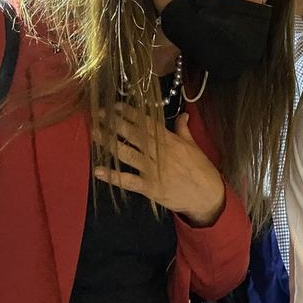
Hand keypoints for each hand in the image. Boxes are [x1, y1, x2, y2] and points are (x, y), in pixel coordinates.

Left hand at [93, 103, 225, 226]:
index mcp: (170, 141)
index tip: (115, 106)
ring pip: (128, 154)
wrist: (207, 196)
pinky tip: (98, 171)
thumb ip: (184, 130)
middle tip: (99, 114)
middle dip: (115, 124)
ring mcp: (153, 170)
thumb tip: (183, 114)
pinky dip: (113, 176)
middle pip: (134, 135)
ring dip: (109, 144)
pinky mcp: (150, 188)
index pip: (147, 123)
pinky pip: (128, 181)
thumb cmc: (201, 171)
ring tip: (95, 134)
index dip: (130, 113)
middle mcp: (160, 153)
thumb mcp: (194, 147)